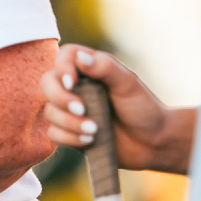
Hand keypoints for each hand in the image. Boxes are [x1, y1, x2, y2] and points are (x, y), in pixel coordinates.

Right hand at [39, 44, 193, 173]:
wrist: (153, 143)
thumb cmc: (143, 108)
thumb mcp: (128, 84)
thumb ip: (105, 67)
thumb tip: (80, 58)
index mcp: (89, 69)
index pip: (63, 57)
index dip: (62, 68)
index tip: (72, 82)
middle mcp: (75, 87)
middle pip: (47, 84)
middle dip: (60, 98)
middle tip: (81, 110)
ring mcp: (69, 110)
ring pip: (50, 112)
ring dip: (70, 123)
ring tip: (94, 131)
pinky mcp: (69, 132)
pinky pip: (54, 133)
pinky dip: (69, 138)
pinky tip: (89, 140)